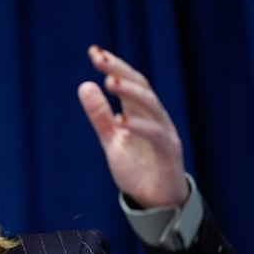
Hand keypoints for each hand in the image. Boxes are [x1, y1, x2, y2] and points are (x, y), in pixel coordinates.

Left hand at [77, 45, 188, 207]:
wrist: (156, 201)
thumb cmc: (137, 169)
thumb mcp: (112, 140)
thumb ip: (99, 115)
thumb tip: (84, 85)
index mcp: (141, 113)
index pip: (128, 82)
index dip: (113, 66)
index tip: (93, 52)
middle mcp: (155, 117)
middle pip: (141, 86)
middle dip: (120, 70)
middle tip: (99, 59)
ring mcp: (164, 132)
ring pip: (151, 104)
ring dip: (130, 92)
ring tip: (108, 82)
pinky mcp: (169, 151)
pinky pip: (155, 134)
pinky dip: (138, 126)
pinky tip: (120, 120)